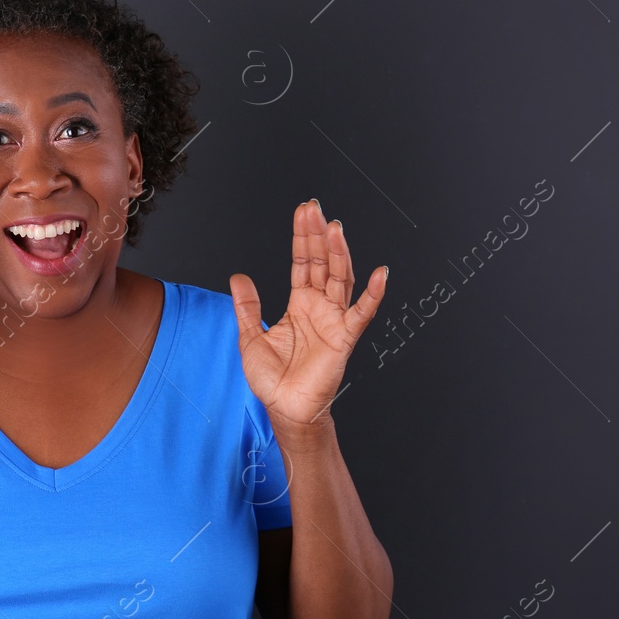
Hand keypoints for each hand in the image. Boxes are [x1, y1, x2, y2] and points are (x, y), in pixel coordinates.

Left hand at [229, 200, 386, 430]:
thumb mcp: (250, 337)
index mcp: (299, 304)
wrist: (285, 410)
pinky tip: (381, 273)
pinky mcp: (345, 338)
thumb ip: (247, 307)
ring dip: (340, 254)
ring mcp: (335, 320)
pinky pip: (362, 313)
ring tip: (334, 229)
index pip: (304, 263)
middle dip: (319, 236)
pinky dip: (374, 294)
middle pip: (323, 263)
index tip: (303, 213)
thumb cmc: (272, 380)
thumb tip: (238, 277)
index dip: (303, 238)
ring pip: (341, 279)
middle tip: (315, 209)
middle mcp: (320, 307)